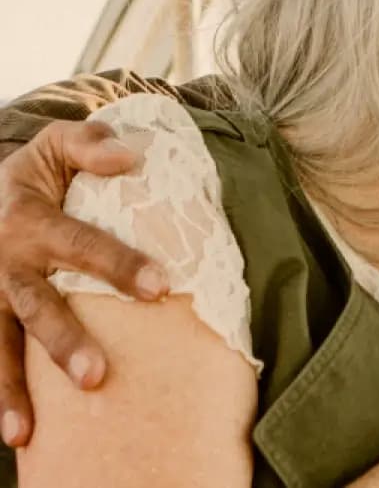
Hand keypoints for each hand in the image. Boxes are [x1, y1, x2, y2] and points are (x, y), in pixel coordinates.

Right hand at [0, 120, 169, 444]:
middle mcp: (4, 262)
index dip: (119, 264)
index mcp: (29, 219)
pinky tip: (14, 436)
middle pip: (36, 307)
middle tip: (98, 375)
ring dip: (10, 389)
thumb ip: (91, 145)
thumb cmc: (37, 173)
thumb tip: (132, 157)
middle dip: (64, 342)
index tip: (160, 287)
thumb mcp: (57, 145)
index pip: (80, 244)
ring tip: (23, 434)